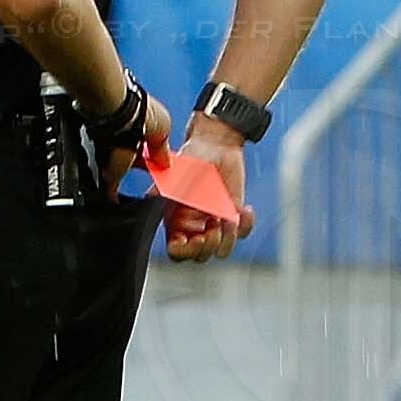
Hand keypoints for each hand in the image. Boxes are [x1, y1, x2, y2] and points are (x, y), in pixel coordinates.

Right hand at [161, 107, 256, 262]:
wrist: (217, 144)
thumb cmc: (192, 157)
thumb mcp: (174, 177)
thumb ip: (164, 194)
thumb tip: (154, 206)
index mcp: (174, 219)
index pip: (176, 251)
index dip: (186, 250)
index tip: (196, 236)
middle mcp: (193, 224)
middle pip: (199, 256)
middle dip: (209, 245)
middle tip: (214, 226)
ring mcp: (213, 221)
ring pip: (221, 250)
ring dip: (228, 238)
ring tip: (229, 218)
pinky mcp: (233, 215)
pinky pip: (242, 234)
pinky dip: (246, 225)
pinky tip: (244, 210)